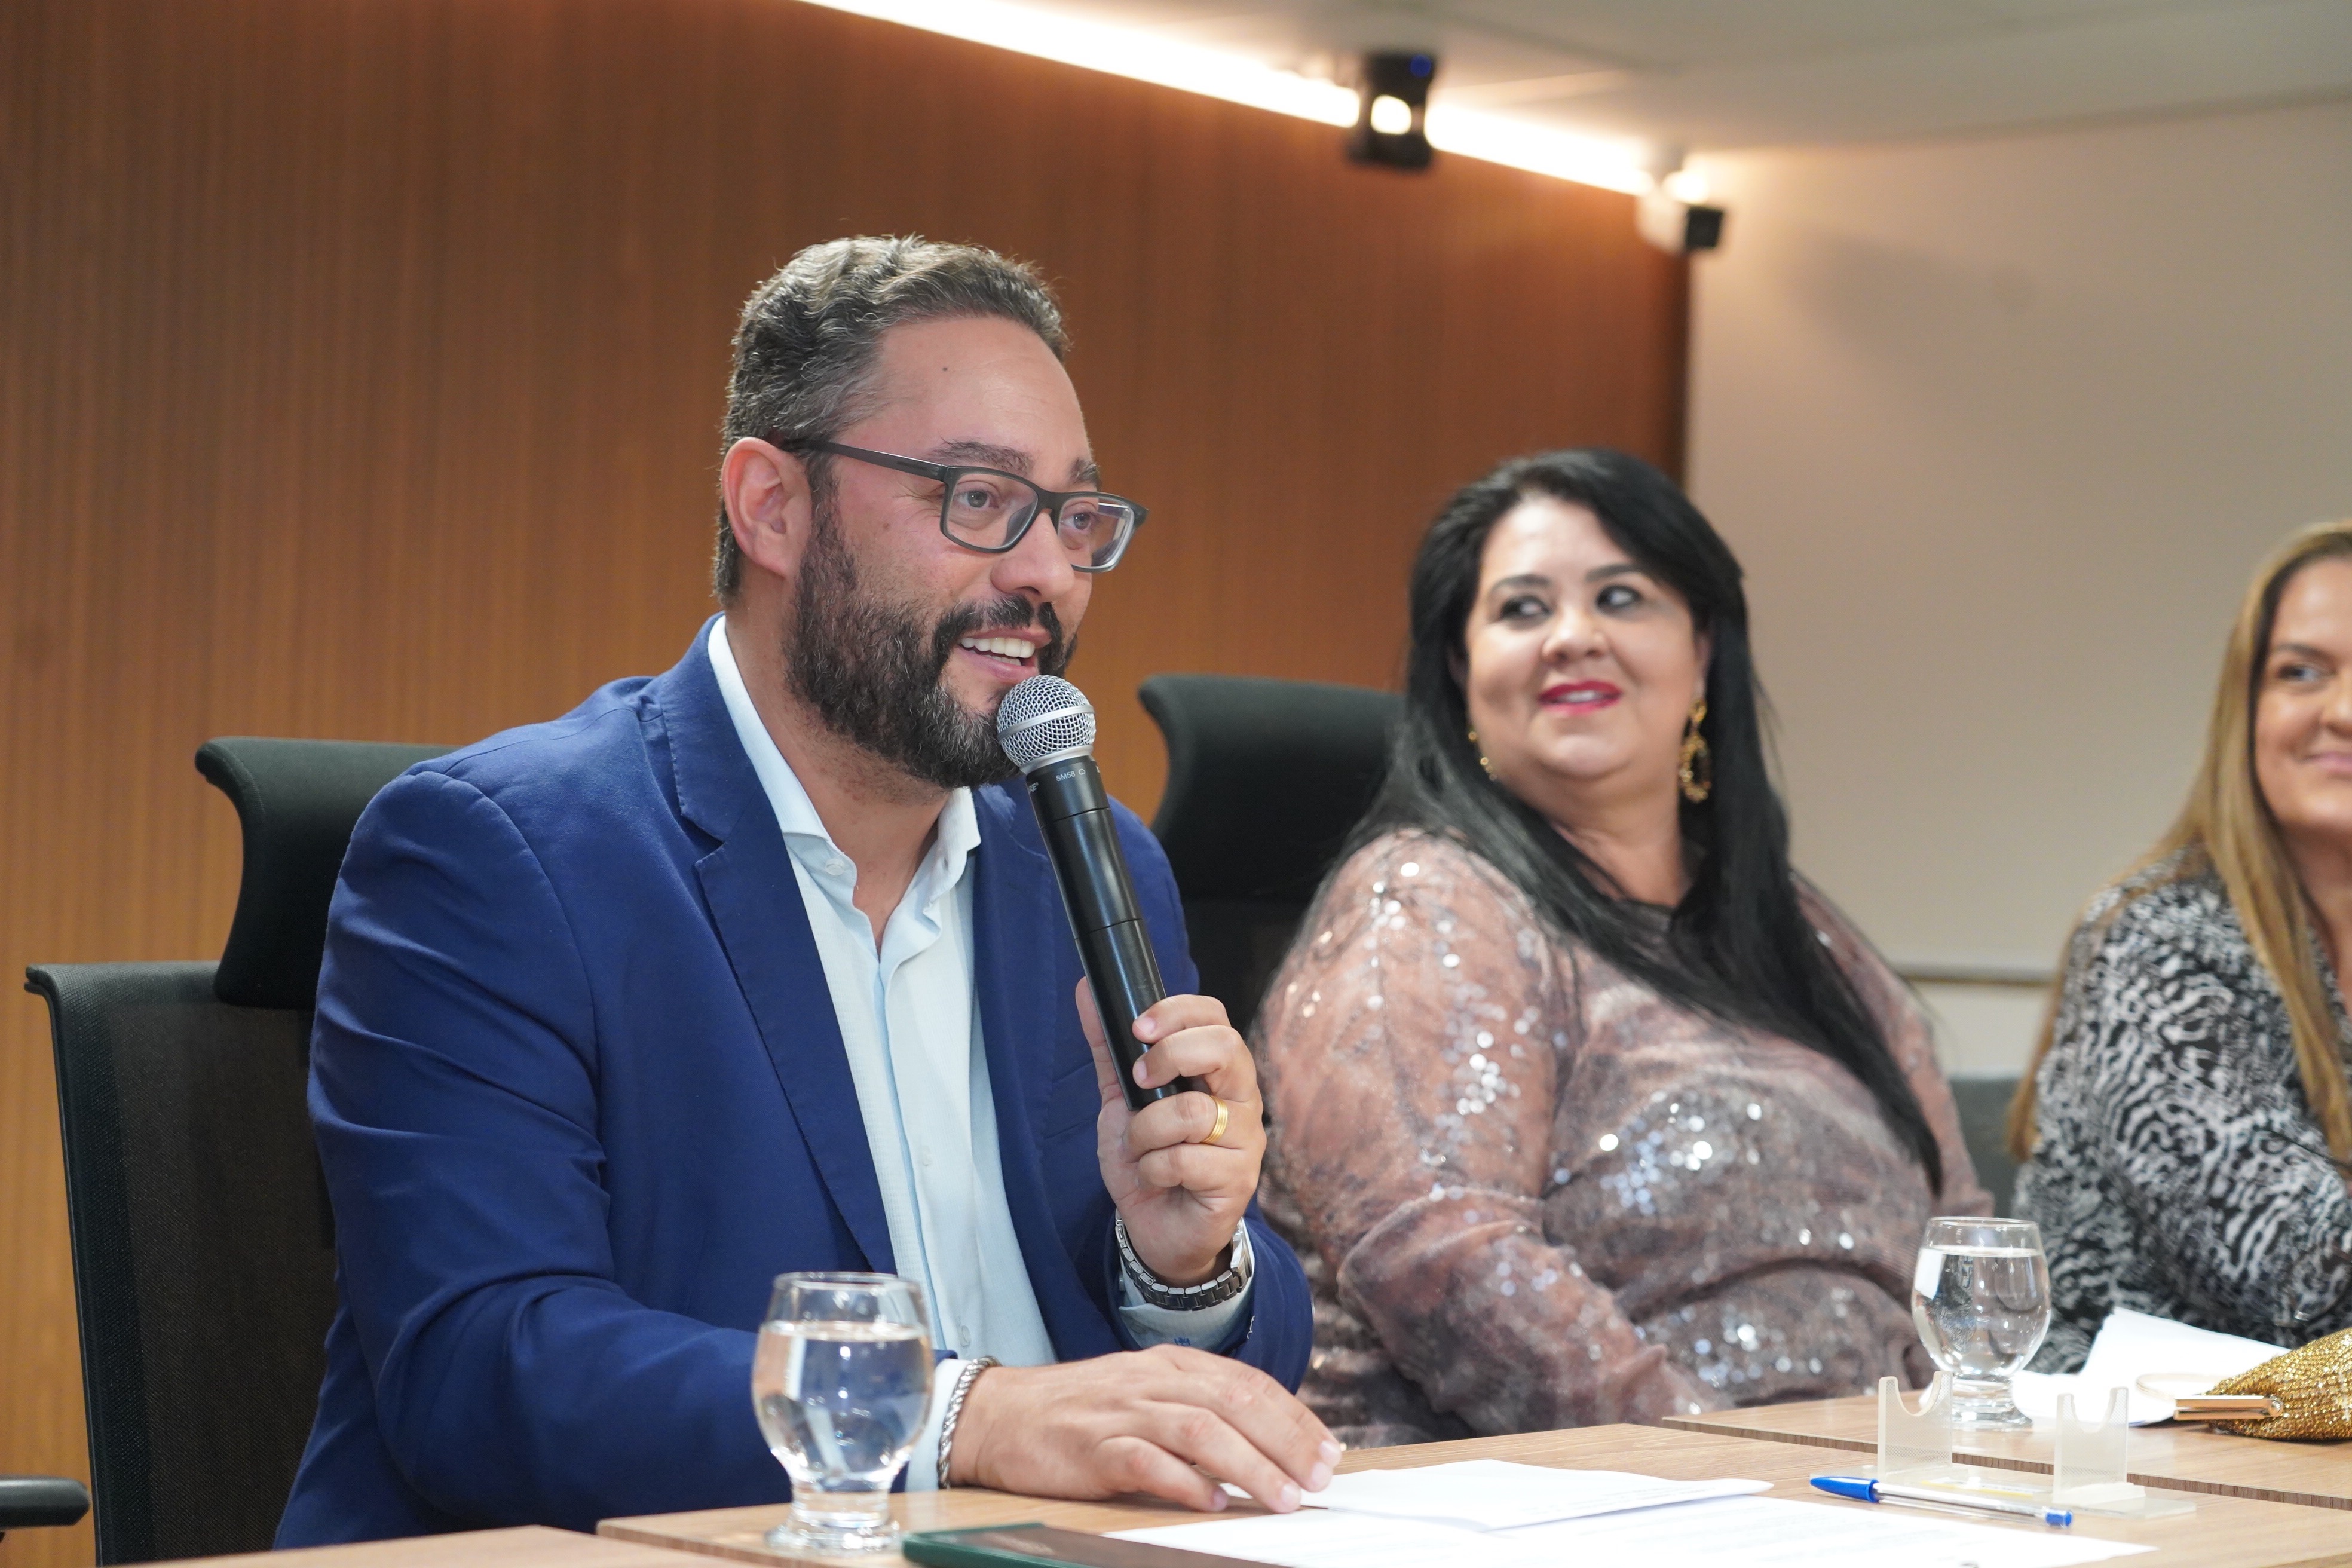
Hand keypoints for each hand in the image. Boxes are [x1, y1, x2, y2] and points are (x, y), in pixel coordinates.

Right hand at [949, 1347, 1338, 1510]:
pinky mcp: (1093, 1447)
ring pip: (1200, 1430)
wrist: (999, 1414)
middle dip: (1286, 1440)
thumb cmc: (1079, 1412)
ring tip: (1282, 1498)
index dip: (1295, 1417)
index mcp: (1171, 1364)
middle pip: (1235, 1402)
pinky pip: (1145, 1462)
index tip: (1328, 1450)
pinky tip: (1210, 1501)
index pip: (1249, 1382)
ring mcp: (1122, 1411)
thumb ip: (1197, 1409)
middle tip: (1319, 1477)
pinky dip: (1183, 1481)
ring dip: (1249, 1465)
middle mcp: (1153, 1380)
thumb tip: (1263, 1444)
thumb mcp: (1145, 1394)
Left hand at [1079, 981, 1264, 1284]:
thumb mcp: (1121, 1100)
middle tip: (1138, 1082)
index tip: (1138, 1029)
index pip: (1215, 1017)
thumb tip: (1087, 990)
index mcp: (1217, 1070)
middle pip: (1225, 1047)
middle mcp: (1241, 1097)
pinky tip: (1153, 1177)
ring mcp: (1245, 1139)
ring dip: (1146, 1131)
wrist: (1157, 1229)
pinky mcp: (1238, 1180)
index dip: (1177, 1013)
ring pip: (1194, 1111)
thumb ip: (1108, 1049)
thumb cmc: (1148, 1159)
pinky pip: (1185, 1160)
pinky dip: (1153, 1168)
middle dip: (1170, 1057)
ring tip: (1139, 1149)